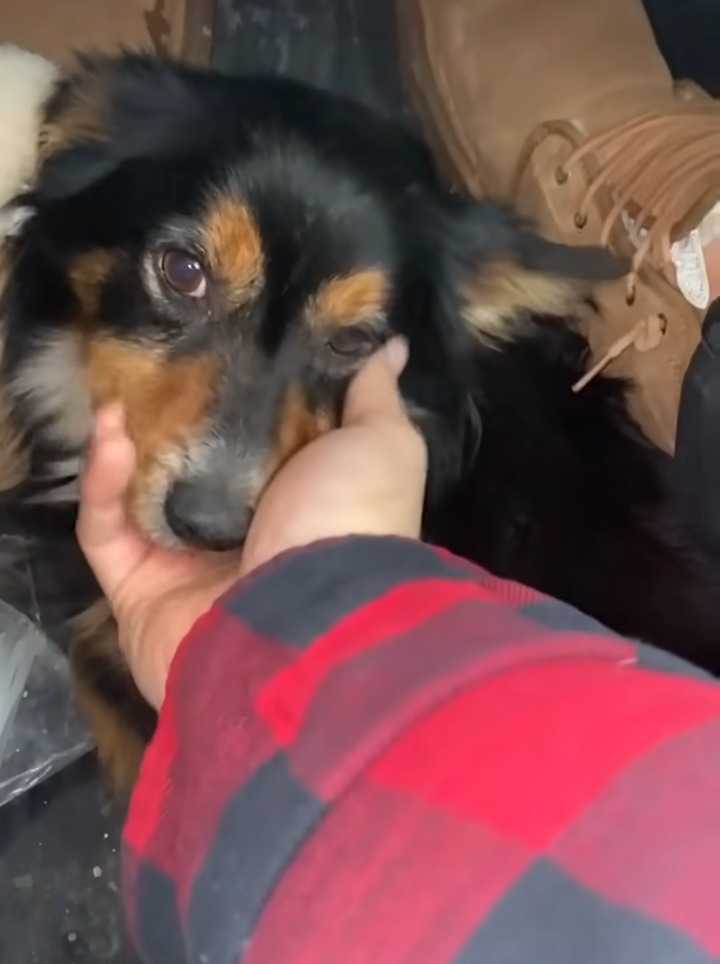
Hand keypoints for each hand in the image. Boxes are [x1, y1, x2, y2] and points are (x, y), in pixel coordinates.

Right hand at [77, 338, 426, 709]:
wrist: (308, 621)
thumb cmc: (351, 521)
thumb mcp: (381, 445)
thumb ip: (373, 396)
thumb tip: (390, 346)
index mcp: (298, 501)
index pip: (256, 439)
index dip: (234, 395)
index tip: (213, 342)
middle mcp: (242, 534)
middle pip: (189, 468)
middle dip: (163, 420)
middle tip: (144, 366)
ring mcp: (185, 566)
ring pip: (137, 495)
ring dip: (121, 445)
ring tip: (114, 397)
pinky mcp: (136, 589)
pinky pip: (105, 528)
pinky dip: (101, 483)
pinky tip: (109, 435)